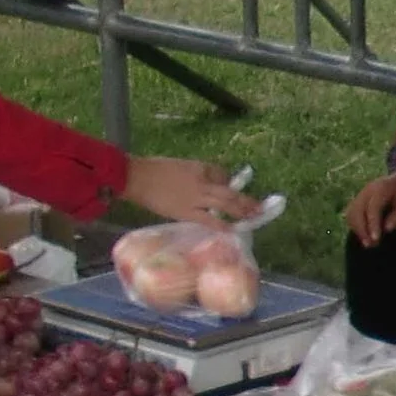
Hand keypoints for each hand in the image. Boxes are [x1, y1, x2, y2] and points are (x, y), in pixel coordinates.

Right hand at [125, 156, 259, 225]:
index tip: (232, 191)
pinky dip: (222, 225)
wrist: (136, 176)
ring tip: (254, 217)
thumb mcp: (178, 165)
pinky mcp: (186, 212)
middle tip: (259, 207)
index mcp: (198, 167)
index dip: (228, 184)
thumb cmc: (152, 169)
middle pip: (229, 191)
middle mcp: (202, 182)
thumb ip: (194, 173)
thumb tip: (207, 183)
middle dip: (246, 200)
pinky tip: (233, 230)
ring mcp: (195, 198)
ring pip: (225, 203)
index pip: (221, 174)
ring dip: (241, 210)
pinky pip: (209, 220)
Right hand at [345, 170, 395, 247]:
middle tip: (371, 245)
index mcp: (382, 188)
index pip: (373, 207)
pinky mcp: (359, 200)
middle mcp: (368, 190)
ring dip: (357, 229)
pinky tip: (364, 237)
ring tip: (368, 244)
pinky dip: (355, 226)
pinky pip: (351, 214)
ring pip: (351, 213)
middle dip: (362, 229)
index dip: (373, 224)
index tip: (376, 239)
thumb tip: (386, 229)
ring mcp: (361, 194)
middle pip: (357, 210)